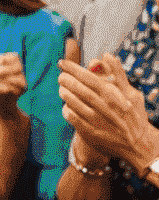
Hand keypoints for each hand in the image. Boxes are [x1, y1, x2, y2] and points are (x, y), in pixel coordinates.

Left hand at [61, 53, 158, 168]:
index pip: (91, 78)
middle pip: (83, 90)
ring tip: (61, 89)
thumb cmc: (133, 115)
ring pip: (78, 105)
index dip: (74, 69)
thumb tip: (106, 55)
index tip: (62, 62)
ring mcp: (99, 121)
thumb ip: (117, 74)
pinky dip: (69, 113)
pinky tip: (64, 107)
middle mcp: (107, 107)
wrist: (138, 144)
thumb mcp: (131, 93)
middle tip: (60, 75)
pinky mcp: (93, 134)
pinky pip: (76, 121)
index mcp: (115, 95)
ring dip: (66, 95)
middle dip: (68, 81)